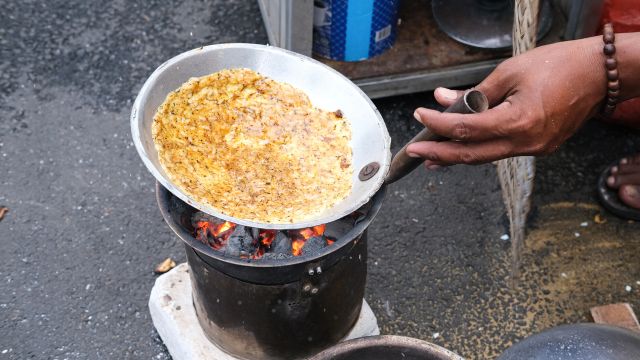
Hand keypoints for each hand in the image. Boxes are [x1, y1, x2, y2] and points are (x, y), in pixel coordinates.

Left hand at [406, 36, 607, 166]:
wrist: (601, 74)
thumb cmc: (559, 65)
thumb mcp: (510, 72)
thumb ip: (475, 92)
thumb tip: (444, 99)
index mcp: (518, 122)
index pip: (465, 129)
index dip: (437, 125)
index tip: (420, 116)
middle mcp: (526, 143)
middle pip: (471, 156)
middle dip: (439, 155)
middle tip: (414, 152)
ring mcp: (535, 149)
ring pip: (486, 157)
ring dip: (457, 155)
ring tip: (432, 154)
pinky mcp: (540, 147)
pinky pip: (502, 151)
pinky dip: (480, 148)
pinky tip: (464, 145)